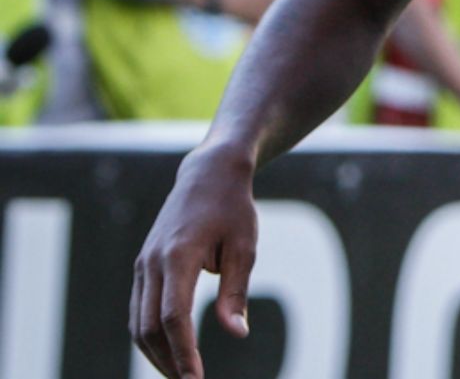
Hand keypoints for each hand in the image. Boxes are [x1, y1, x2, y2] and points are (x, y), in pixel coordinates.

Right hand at [132, 144, 257, 378]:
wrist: (208, 175)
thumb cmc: (233, 210)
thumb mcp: (245, 246)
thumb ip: (236, 291)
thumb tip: (236, 333)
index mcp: (177, 256)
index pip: (173, 317)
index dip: (183, 352)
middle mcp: (152, 263)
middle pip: (148, 326)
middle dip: (168, 361)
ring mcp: (142, 265)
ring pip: (137, 322)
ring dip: (156, 353)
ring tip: (181, 374)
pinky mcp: (143, 267)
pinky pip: (139, 310)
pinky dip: (151, 335)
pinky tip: (170, 351)